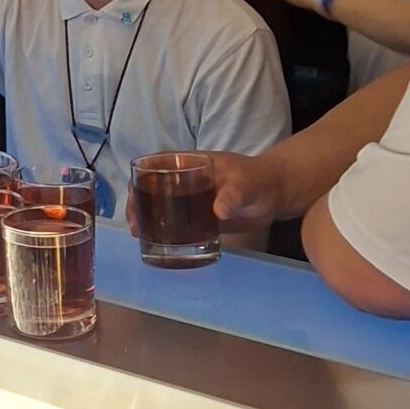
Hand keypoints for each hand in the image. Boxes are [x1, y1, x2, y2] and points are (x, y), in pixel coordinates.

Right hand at [127, 147, 285, 237]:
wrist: (277, 194)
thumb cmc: (260, 180)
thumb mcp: (247, 185)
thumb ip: (234, 195)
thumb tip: (218, 210)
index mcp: (192, 163)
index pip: (158, 163)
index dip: (141, 176)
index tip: (132, 193)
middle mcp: (187, 180)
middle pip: (154, 186)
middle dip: (139, 202)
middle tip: (134, 223)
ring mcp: (193, 199)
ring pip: (163, 205)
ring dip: (149, 218)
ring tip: (140, 235)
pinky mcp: (201, 217)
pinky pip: (178, 222)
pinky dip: (166, 231)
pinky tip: (159, 244)